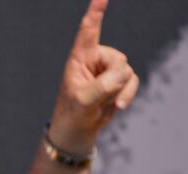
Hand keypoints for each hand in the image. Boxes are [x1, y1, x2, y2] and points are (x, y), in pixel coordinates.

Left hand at [48, 0, 138, 150]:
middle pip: (118, 59)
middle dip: (114, 79)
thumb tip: (124, 72)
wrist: (78, 130)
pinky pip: (132, 81)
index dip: (95, 12)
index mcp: (79, 58)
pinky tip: (115, 106)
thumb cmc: (73, 114)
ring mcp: (107, 70)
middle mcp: (94, 59)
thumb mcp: (84, 101)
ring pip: (127, 71)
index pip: (88, 31)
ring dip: (120, 90)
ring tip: (104, 103)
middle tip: (98, 95)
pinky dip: (127, 95)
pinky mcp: (117, 80)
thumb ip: (103, 85)